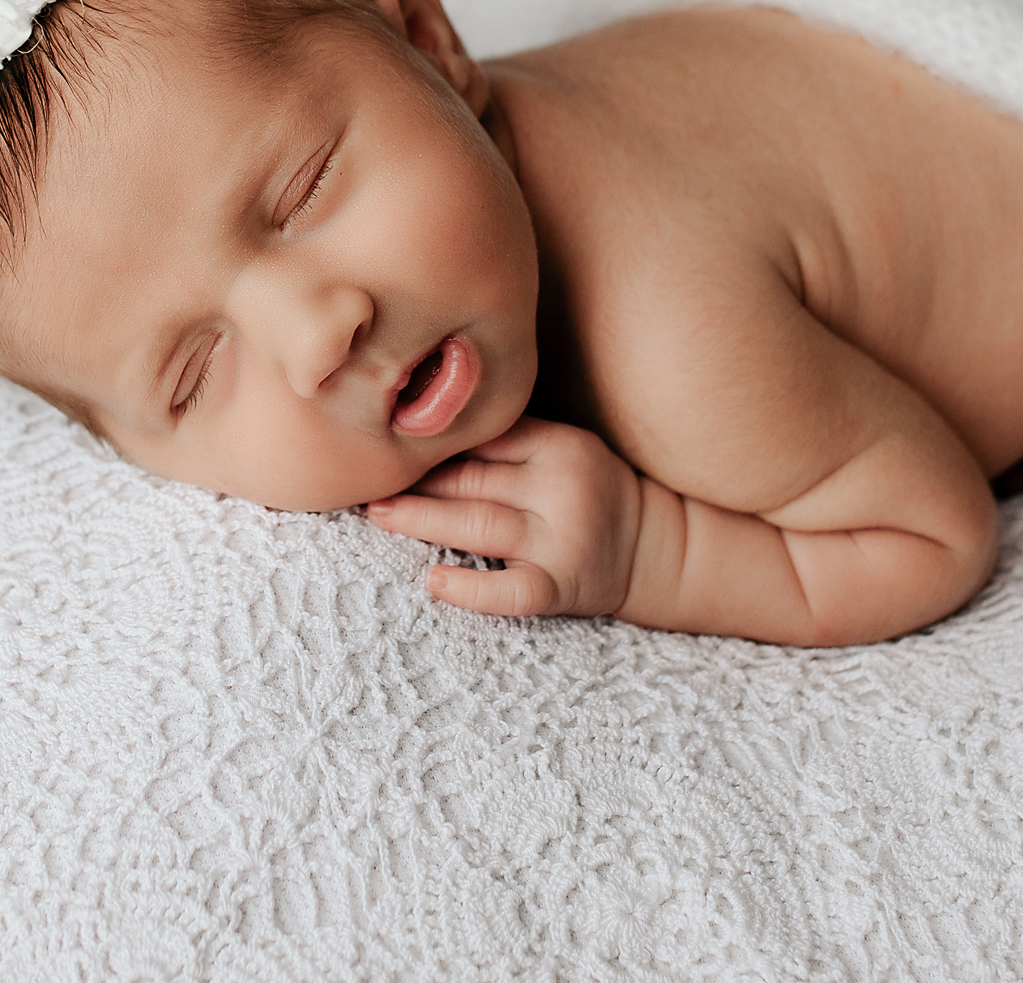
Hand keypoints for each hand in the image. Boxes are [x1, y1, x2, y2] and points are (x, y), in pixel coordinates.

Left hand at [363, 418, 642, 618]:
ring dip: (420, 521)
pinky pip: (511, 592)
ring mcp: (561, 541)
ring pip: (477, 527)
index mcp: (560, 445)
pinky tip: (432, 583)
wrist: (660, 549)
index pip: (482, 438)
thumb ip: (512, 440)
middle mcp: (561, 488)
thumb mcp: (567, 448)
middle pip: (471, 480)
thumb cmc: (596, 493)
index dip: (430, 443)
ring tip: (377, 514)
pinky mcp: (562, 587)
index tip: (385, 441)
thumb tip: (427, 429)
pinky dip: (470, 589)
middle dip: (413, 481)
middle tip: (363, 479)